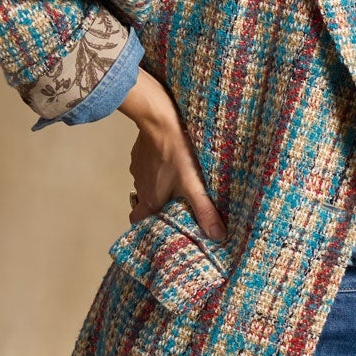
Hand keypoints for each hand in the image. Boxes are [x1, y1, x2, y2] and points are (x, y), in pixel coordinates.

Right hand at [119, 67, 226, 239]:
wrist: (160, 118)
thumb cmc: (177, 153)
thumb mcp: (194, 185)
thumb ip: (205, 211)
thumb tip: (217, 237)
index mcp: (150, 199)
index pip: (138, 222)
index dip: (148, 226)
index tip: (162, 227)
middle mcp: (140, 186)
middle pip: (146, 204)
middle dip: (161, 207)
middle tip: (179, 206)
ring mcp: (138, 168)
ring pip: (148, 184)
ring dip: (161, 186)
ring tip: (180, 183)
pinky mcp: (140, 153)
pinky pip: (148, 166)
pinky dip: (159, 168)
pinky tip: (172, 162)